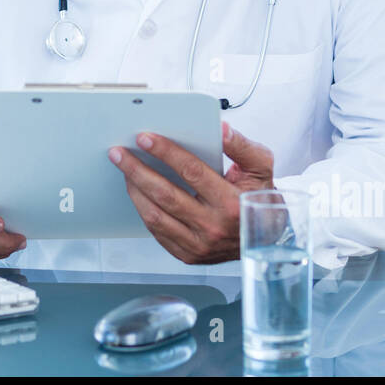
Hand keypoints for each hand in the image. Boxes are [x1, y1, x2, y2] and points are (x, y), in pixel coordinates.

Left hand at [108, 122, 275, 264]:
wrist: (264, 239)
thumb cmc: (259, 200)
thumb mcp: (261, 168)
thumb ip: (241, 146)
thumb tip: (221, 129)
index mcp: (232, 204)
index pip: (192, 172)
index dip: (166, 153)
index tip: (145, 138)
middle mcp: (214, 228)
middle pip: (165, 195)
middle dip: (137, 170)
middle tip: (120, 153)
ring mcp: (199, 245)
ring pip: (155, 216)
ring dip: (135, 190)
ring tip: (125, 170)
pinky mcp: (188, 255)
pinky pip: (157, 232)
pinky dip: (143, 209)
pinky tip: (138, 192)